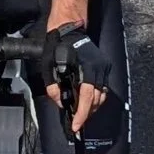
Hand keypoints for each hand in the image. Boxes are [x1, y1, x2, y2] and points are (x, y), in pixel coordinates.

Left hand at [45, 20, 112, 139]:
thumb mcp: (50, 67)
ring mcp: (103, 67)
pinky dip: (95, 98)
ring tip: (80, 114)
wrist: (68, 28)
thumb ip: (53, 88)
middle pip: (97, 99)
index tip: (77, 125)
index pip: (88, 97)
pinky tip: (85, 101)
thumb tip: (61, 104)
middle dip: (87, 113)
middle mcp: (99, 68)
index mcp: (87, 67)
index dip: (82, 113)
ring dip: (92, 107)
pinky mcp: (103, 66)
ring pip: (102, 96)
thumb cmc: (58, 45)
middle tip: (77, 122)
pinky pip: (102, 88)